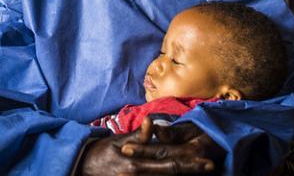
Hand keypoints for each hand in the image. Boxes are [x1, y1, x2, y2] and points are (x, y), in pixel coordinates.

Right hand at [77, 117, 217, 175]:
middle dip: (192, 172)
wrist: (82, 168)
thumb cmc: (101, 152)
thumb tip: (150, 122)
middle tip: (211, 167)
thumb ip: (138, 136)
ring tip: (199, 171)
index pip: (169, 164)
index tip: (208, 163)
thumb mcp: (118, 141)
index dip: (190, 164)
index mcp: (136, 164)